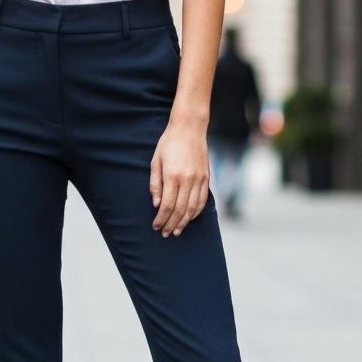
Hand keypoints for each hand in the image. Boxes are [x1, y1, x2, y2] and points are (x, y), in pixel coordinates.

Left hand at [149, 119, 209, 235]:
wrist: (189, 128)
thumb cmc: (168, 144)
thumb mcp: (155, 161)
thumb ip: (155, 184)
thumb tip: (156, 204)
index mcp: (172, 176)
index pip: (166, 205)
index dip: (161, 219)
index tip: (156, 226)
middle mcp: (187, 179)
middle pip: (179, 210)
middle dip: (172, 224)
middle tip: (165, 233)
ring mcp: (199, 179)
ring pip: (192, 208)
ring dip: (184, 222)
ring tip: (177, 231)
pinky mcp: (206, 177)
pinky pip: (202, 200)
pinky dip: (196, 212)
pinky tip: (189, 218)